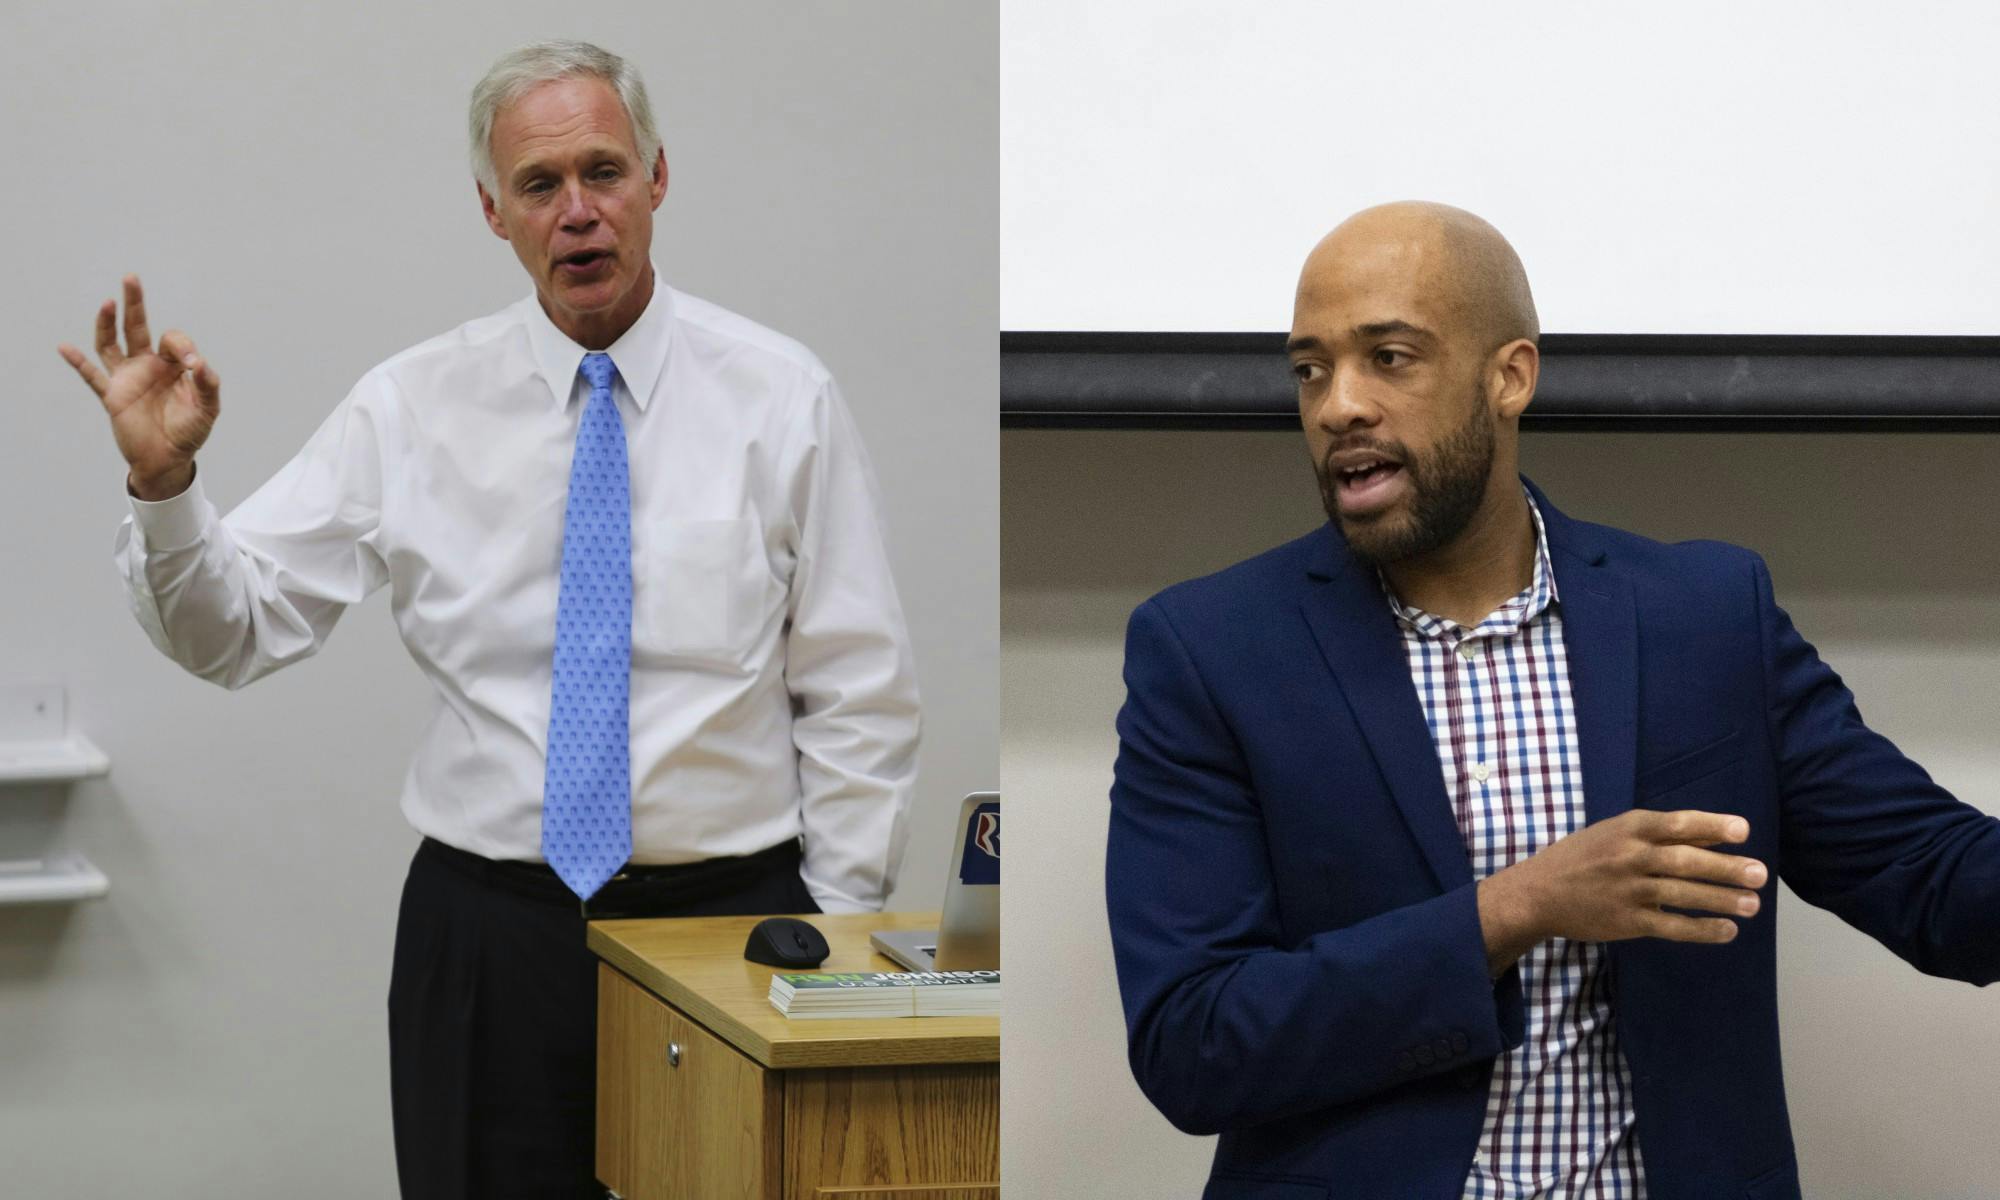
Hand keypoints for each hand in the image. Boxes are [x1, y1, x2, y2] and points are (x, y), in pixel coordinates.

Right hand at [57, 275, 219, 499]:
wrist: (168, 459)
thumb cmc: (189, 431)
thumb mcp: (208, 409)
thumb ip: (208, 385)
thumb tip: (199, 364)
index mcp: (173, 365)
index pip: (173, 341)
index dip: (182, 348)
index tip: (192, 366)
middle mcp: (148, 365)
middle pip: (137, 327)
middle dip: (134, 303)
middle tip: (131, 278)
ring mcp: (127, 378)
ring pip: (111, 344)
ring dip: (107, 324)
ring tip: (108, 303)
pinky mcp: (112, 395)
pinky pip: (92, 377)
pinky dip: (78, 363)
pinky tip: (65, 347)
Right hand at [1477, 808, 1766, 973]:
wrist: (1538, 893)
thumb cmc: (1583, 858)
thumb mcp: (1615, 833)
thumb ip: (1661, 835)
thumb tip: (1715, 837)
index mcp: (1628, 828)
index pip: (1676, 824)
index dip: (1711, 826)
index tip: (1743, 831)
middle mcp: (1629, 856)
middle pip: (1685, 861)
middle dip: (1725, 868)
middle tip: (1760, 874)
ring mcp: (1628, 891)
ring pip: (1682, 894)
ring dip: (1721, 899)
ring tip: (1752, 904)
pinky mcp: (1627, 922)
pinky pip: (1671, 926)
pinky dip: (1701, 929)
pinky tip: (1727, 931)